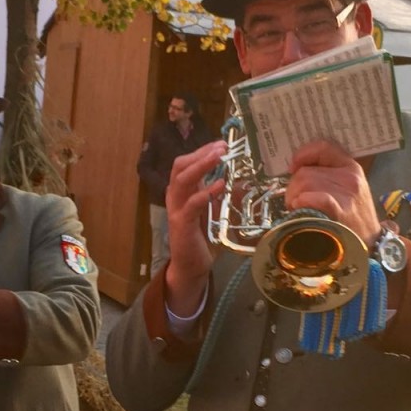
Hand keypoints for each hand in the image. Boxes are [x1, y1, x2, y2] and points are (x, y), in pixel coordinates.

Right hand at [164, 140, 225, 315]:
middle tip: (222, 146)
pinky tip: (219, 185)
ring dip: (201, 165)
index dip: (202, 151)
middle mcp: (175, 197)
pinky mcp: (181, 224)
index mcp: (181, 192)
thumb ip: (217, 195)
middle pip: (180, 166)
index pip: (186, 163)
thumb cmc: (201, 239)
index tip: (221, 144)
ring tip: (219, 157)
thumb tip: (236, 179)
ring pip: (183, 180)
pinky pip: (191, 204)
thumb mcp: (211, 211)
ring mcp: (176, 210)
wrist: (190, 266)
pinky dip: (205, 192)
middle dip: (201, 153)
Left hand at [285, 141, 380, 250]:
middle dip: (293, 188)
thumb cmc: (353, 221)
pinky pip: (314, 197)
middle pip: (306, 172)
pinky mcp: (340, 211)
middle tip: (296, 204)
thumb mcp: (347, 191)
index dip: (303, 154)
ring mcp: (346, 194)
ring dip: (293, 199)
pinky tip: (300, 208)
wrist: (370, 246)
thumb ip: (327, 177)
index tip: (293, 167)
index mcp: (351, 168)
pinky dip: (302, 202)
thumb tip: (298, 172)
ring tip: (300, 212)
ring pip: (303, 184)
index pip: (323, 147)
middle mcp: (349, 177)